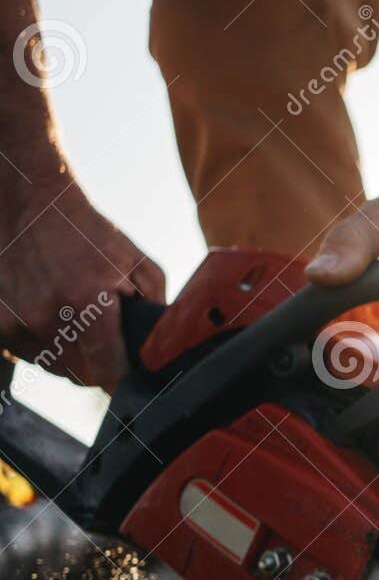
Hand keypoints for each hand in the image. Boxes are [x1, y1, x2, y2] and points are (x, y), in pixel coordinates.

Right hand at [0, 176, 164, 390]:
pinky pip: (28, 353)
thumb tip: (161, 349)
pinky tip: (51, 315)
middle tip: (104, 340)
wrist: (30, 202)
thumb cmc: (88, 233)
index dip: (122, 377)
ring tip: (76, 319)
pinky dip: (43, 344)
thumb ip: (156, 308)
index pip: (108, 372)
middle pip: (81, 375)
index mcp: (85, 302)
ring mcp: (13, 320)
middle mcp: (44, 316)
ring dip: (70, 355)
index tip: (129, 375)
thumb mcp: (138, 263)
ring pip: (53, 367)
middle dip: (99, 365)